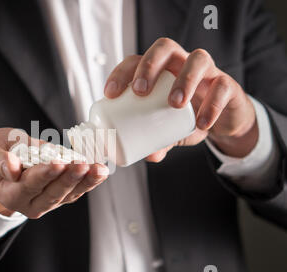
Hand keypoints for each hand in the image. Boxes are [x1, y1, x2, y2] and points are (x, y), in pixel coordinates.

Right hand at [0, 128, 108, 218]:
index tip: (58, 163)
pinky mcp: (60, 195)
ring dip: (86, 181)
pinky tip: (100, 171)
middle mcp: (30, 203)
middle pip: (53, 193)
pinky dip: (89, 181)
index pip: (30, 185)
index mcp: (10, 194)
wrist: (1, 167)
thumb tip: (12, 167)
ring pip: (69, 194)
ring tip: (99, 169)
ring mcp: (47, 202)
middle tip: (83, 164)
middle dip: (70, 178)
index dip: (45, 174)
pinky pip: (76, 190)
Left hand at [104, 37, 257, 161]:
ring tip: (174, 104)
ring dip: (184, 79)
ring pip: (197, 59)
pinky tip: (202, 123)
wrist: (224, 120)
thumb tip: (148, 156)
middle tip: (140, 92)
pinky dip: (212, 104)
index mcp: (159, 70)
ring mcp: (207, 71)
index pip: (136, 60)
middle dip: (149, 66)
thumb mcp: (169, 131)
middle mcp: (181, 63)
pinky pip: (223, 87)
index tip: (110, 94)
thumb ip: (157, 141)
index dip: (121, 72)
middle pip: (164, 48)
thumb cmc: (187, 116)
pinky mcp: (228, 85)